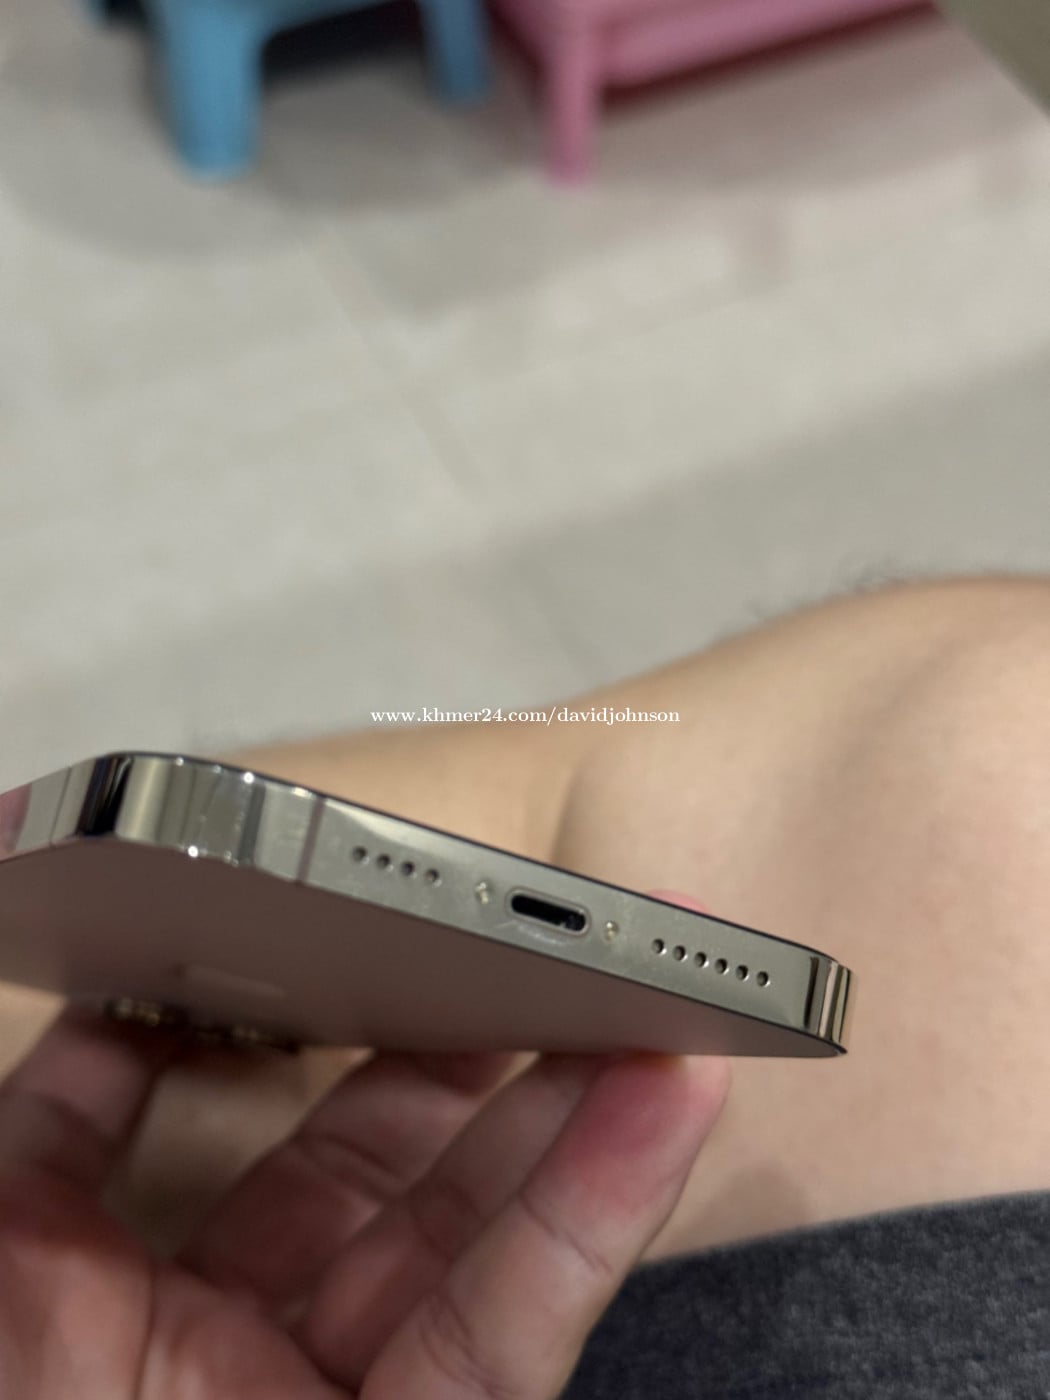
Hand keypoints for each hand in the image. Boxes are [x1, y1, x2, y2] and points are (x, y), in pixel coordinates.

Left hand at [0, 905, 729, 1398]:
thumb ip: (55, 1130)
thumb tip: (122, 1005)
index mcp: (109, 1301)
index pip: (228, 1138)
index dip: (312, 1036)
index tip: (362, 940)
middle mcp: (229, 1354)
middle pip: (384, 1174)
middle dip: (475, 1053)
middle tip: (545, 952)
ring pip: (476, 1243)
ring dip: (573, 1113)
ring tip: (643, 1003)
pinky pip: (517, 1338)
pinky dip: (598, 1215)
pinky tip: (663, 1106)